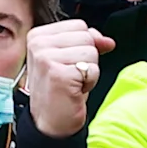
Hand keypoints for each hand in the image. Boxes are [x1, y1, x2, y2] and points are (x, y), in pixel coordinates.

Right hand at [22, 19, 109, 137]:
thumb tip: (108, 41)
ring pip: (91, 51)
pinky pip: (93, 68)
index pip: (80, 25)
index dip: (84, 46)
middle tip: (72, 75)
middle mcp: (38, 43)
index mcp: (38, 35)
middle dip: (88, 59)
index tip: (69, 63)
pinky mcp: (58, 73)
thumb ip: (88, 43)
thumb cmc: (60, 91)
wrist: (50, 122)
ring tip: (73, 83)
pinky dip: (90, 82)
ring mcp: (46, 57)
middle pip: (87, 36)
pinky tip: (75, 90)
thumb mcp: (70, 59)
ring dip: (89, 71)